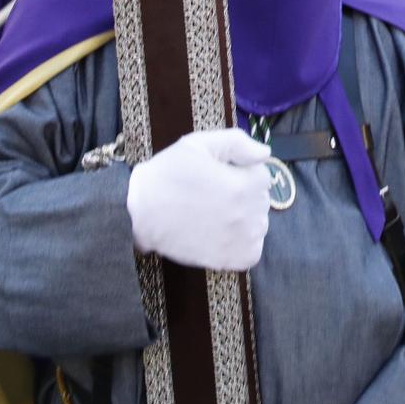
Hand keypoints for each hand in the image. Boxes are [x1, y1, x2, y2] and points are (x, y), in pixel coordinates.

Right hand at [126, 128, 271, 271]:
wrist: (139, 213)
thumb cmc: (168, 174)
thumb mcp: (198, 144)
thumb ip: (237, 143)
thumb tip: (265, 153)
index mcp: (245, 184)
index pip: (261, 175)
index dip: (239, 172)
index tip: (217, 175)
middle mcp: (249, 214)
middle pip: (260, 199)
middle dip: (243, 194)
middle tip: (211, 195)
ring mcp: (242, 240)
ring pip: (258, 224)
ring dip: (244, 218)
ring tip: (213, 214)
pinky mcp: (234, 261)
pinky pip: (252, 249)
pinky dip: (242, 243)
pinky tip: (220, 233)